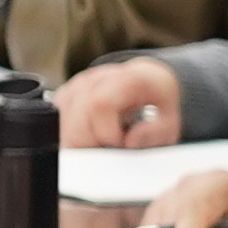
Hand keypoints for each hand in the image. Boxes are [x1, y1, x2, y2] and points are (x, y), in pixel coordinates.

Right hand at [56, 60, 183, 151]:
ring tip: (101, 142)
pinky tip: (89, 137)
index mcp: (124, 80)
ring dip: (78, 141)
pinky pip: (57, 122)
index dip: (106, 132)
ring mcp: (76, 86)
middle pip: (75, 117)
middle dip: (90, 143)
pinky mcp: (64, 95)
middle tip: (108, 149)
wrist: (147, 82)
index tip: (119, 144)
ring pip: (62, 122)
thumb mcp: (170, 120)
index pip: (99, 105)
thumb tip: (130, 141)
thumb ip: (155, 132)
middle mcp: (95, 79)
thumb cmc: (157, 103)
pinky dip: (70, 136)